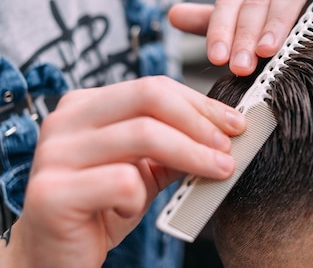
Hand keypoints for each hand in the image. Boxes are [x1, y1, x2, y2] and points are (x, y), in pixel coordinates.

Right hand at [4, 77, 244, 267]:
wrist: (57, 255)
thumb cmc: (104, 206)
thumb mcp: (145, 168)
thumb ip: (176, 145)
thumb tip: (226, 131)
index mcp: (86, 105)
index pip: (154, 87)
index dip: (200, 103)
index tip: (235, 122)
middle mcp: (65, 121)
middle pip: (149, 98)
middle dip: (200, 121)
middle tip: (228, 147)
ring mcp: (54, 154)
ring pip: (142, 134)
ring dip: (192, 154)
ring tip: (217, 171)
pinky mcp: (52, 192)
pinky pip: (121, 181)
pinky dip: (141, 196)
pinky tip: (133, 208)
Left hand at [169, 0, 312, 76]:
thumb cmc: (293, 22)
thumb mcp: (252, 25)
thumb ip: (216, 22)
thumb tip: (171, 15)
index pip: (228, 4)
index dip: (221, 31)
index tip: (218, 60)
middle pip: (254, 1)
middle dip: (246, 36)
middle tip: (242, 66)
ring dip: (276, 19)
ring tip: (268, 48)